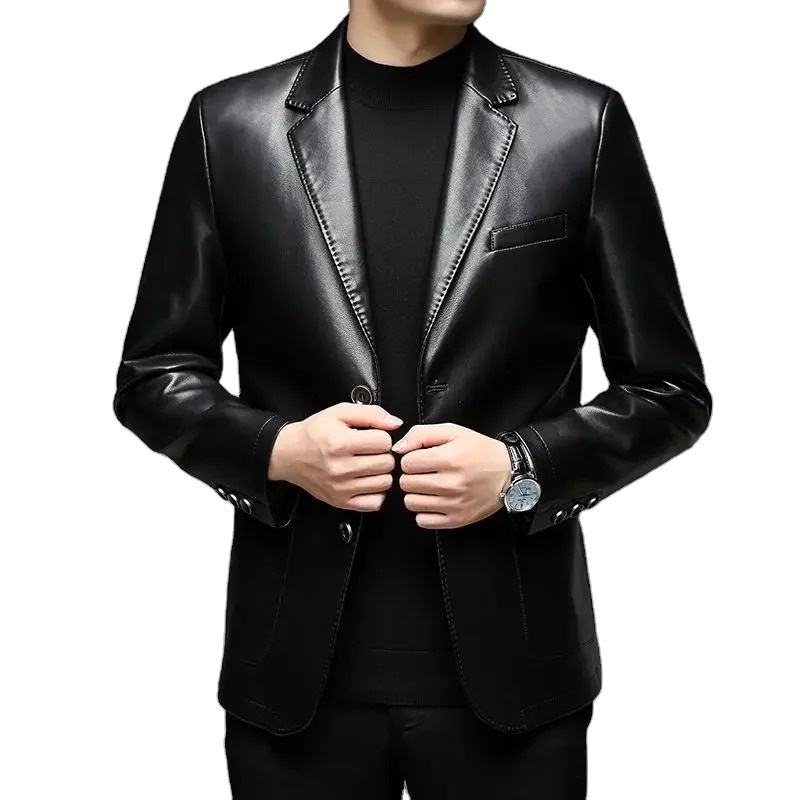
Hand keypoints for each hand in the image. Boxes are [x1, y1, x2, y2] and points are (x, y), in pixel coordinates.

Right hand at [269, 403, 402, 511]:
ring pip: (385, 482)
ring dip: (381, 472)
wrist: (289, 454)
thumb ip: (371, 414)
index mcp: (340, 443)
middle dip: (383, 454)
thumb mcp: (340, 412)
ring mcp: (341, 488)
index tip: (371, 437)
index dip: (381, 436)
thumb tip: (396, 423)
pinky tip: (366, 480)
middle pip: (387, 463)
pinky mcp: (340, 502)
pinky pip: (376, 502)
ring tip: (367, 464)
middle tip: (370, 451)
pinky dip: (376, 492)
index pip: (384, 442)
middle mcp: (340, 468)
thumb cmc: (314, 432)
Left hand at [392, 422, 510, 529]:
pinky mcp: (457, 519)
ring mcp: (454, 504)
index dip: (410, 459)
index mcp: (449, 459)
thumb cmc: (479, 451)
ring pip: (411, 503)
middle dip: (411, 476)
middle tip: (425, 472)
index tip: (420, 459)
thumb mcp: (453, 432)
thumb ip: (421, 434)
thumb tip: (398, 449)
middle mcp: (451, 484)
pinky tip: (434, 501)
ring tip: (429, 486)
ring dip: (415, 493)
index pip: (407, 463)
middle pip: (406, 483)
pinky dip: (424, 511)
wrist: (508, 474)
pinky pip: (423, 521)